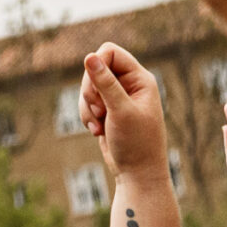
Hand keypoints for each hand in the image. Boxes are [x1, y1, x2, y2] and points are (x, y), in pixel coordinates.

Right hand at [80, 43, 167, 178]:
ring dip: (86, 106)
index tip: (94, 86)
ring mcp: (117, 97)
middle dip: (90, 90)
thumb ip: (105, 83)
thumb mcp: (120, 111)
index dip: (97, 63)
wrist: (137, 174)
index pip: (110, 52)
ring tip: (98, 125)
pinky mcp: (107, 110)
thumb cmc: (137, 143)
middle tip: (98, 110)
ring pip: (87, 86)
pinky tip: (97, 131)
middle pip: (94, 68)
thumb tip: (89, 57)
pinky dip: (86, 115)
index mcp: (140, 80)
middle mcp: (129, 85)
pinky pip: (85, 101)